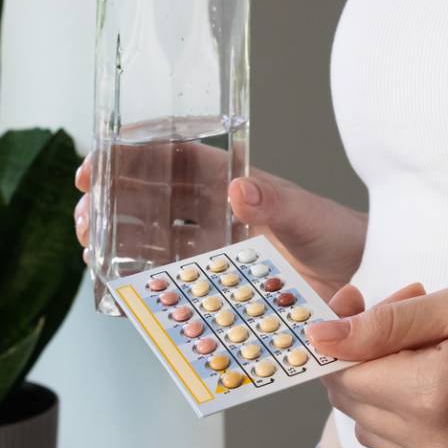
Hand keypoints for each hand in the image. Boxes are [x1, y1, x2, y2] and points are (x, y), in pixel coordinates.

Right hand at [74, 152, 365, 298]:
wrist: (364, 279)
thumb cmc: (341, 237)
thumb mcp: (310, 218)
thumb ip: (277, 204)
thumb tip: (239, 189)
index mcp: (233, 180)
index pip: (171, 158)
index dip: (129, 159)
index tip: (95, 168)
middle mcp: (217, 211)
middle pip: (152, 198)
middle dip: (112, 204)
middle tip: (83, 219)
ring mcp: (215, 247)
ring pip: (155, 237)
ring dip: (120, 241)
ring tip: (91, 251)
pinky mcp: (219, 281)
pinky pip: (175, 276)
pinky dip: (146, 279)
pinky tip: (122, 288)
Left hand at [309, 280, 447, 447]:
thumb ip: (389, 324)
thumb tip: (319, 339)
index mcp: (437, 397)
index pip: (344, 376)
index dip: (344, 335)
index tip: (365, 301)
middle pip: (356, 409)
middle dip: (364, 360)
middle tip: (409, 313)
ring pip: (381, 436)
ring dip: (387, 391)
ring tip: (437, 347)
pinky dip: (417, 418)